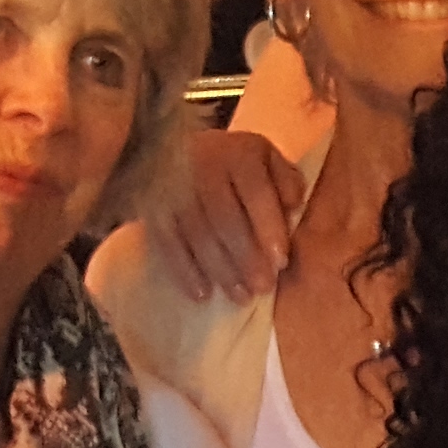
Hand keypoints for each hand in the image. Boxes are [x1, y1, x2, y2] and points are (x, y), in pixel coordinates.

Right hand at [149, 124, 302, 303]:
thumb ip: (286, 179)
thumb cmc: (233, 164)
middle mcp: (202, 167)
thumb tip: (294, 204)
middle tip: (263, 287)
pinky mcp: (152, 210)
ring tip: (241, 296)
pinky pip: (168, 244)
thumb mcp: (265, 159)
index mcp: (237, 153)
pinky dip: (185, 271)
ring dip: (221, 270)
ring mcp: (173, 189)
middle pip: (225, 218)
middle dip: (246, 257)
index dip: (268, 227)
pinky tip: (202, 294)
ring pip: (198, 234)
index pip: (255, 191)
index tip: (281, 261)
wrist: (172, 151)